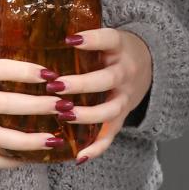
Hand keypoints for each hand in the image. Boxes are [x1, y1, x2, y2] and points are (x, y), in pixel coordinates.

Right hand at [0, 47, 65, 168]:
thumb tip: (24, 57)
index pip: (3, 70)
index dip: (29, 71)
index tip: (53, 74)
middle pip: (6, 105)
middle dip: (38, 107)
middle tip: (64, 107)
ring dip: (28, 140)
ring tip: (53, 140)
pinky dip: (5, 160)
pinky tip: (26, 160)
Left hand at [48, 27, 152, 163]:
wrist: (151, 63)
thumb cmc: (115, 50)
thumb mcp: (107, 37)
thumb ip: (83, 38)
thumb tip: (37, 33)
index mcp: (120, 47)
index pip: (109, 39)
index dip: (91, 39)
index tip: (70, 40)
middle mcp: (125, 72)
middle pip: (107, 79)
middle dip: (81, 84)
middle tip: (55, 86)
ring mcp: (126, 96)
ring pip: (111, 109)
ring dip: (87, 115)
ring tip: (64, 115)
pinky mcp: (123, 115)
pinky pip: (112, 134)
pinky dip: (97, 147)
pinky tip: (79, 156)